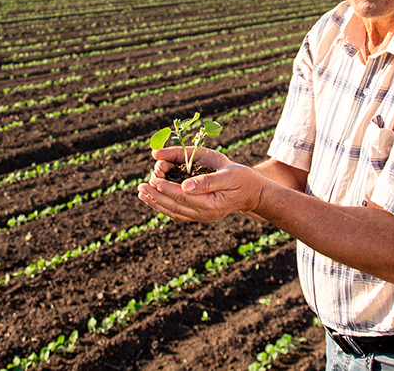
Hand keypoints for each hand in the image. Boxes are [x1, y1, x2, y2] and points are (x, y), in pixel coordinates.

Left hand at [137, 148, 263, 221]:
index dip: (166, 189)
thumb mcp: (228, 176)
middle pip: (174, 207)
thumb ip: (206, 182)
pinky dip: (164, 206)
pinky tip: (154, 199)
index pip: (182, 198)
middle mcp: (204, 214)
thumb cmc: (241, 179)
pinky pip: (178, 212)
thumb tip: (184, 186)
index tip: (154, 180)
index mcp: (211, 205)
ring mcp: (201, 216)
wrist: (253, 193)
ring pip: (174, 212)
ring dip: (156, 203)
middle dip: (156, 197)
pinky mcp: (199, 214)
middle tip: (140, 187)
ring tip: (141, 193)